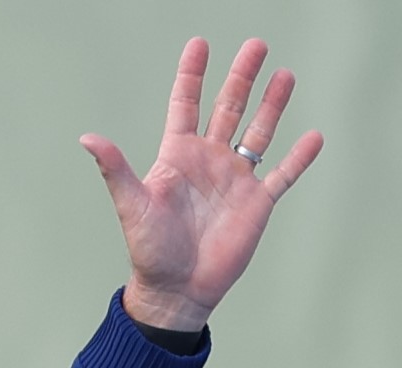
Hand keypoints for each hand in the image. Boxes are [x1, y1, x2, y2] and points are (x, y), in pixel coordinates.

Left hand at [83, 36, 320, 334]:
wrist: (177, 290)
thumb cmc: (150, 250)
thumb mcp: (132, 204)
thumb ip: (115, 168)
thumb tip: (87, 138)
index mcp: (179, 155)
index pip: (186, 104)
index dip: (192, 74)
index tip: (200, 44)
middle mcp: (209, 161)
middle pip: (229, 108)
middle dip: (242, 76)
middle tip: (256, 45)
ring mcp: (235, 181)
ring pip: (258, 133)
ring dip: (272, 105)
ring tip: (284, 75)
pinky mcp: (256, 204)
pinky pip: (282, 175)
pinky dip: (298, 158)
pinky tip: (314, 136)